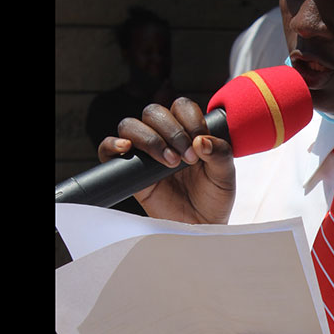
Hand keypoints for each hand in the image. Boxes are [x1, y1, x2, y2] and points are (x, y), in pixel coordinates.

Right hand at [96, 97, 234, 223]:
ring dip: (149, 139)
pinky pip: (108, 150)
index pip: (181, 107)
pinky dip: (111, 144)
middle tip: (186, 159)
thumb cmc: (213, 198)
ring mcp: (144, 153)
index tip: (200, 144)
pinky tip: (126, 149)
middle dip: (172, 131)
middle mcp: (164, 137)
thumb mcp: (225, 175)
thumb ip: (220, 154)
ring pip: (130, 125)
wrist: (200, 226)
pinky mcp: (129, 171)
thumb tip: (201, 141)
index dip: (190, 120)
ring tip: (168, 162)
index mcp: (187, 131)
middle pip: (154, 112)